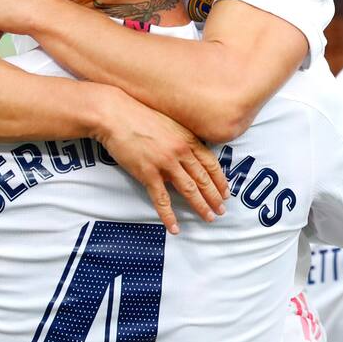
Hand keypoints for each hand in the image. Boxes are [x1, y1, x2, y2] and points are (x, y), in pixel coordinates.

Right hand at [97, 90, 229, 234]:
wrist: (116, 114)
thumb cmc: (140, 115)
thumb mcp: (169, 123)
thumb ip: (182, 139)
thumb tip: (190, 155)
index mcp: (187, 139)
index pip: (211, 163)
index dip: (220, 180)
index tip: (226, 192)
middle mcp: (181, 151)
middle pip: (203, 179)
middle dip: (215, 197)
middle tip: (221, 210)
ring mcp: (165, 163)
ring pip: (189, 189)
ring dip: (200, 206)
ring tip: (208, 217)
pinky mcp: (148, 173)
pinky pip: (162, 199)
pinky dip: (169, 216)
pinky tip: (174, 227)